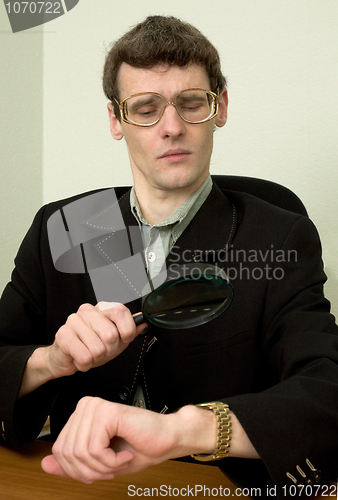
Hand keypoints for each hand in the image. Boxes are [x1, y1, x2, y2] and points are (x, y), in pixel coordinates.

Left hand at [41, 396, 217, 482]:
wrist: (166, 440)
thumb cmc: (138, 447)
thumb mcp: (98, 463)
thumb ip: (71, 463)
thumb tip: (45, 464)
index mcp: (81, 415)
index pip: (60, 451)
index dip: (80, 470)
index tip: (103, 467)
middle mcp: (85, 406)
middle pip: (68, 453)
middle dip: (92, 470)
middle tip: (114, 465)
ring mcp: (95, 406)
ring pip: (80, 453)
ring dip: (103, 466)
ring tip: (120, 459)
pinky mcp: (106, 411)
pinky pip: (93, 449)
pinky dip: (110, 460)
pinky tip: (125, 452)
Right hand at [47, 302, 146, 377]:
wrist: (65, 357)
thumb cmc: (90, 346)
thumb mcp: (116, 340)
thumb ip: (129, 331)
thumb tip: (143, 323)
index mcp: (102, 308)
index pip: (121, 311)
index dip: (127, 330)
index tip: (124, 338)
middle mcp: (88, 310)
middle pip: (111, 334)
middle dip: (110, 350)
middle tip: (101, 350)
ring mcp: (74, 321)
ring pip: (98, 348)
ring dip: (96, 358)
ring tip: (89, 354)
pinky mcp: (63, 335)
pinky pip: (85, 357)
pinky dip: (85, 364)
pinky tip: (80, 359)